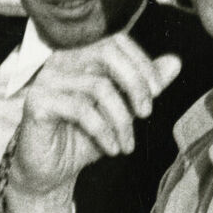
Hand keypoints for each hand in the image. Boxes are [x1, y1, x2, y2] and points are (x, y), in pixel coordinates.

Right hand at [6, 37, 180, 212]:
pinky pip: (80, 109)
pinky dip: (103, 130)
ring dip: (121, 120)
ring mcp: (47, 79)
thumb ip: (144, 85)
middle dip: (135, 84)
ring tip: (127, 144)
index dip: (142, 62)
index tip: (158, 91)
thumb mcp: (122, 110)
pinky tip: (111, 148)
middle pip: (107, 54)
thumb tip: (175, 61)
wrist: (50, 172)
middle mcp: (62, 60)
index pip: (117, 41)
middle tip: (147, 114)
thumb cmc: (84, 138)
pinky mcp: (37, 101)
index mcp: (82, 56)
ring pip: (98, 86)